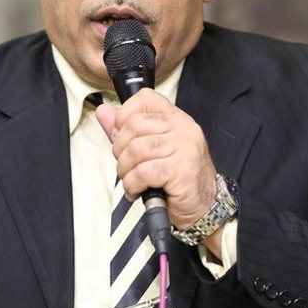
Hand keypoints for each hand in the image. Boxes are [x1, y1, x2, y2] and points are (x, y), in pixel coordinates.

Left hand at [95, 89, 217, 233]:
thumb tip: (104, 111)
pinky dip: (133, 185)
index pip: (146, 98)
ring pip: (135, 149)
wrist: (204, 208)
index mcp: (177, 119)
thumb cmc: (179, 180)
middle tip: (127, 167)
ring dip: (125, 170)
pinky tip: (138, 191)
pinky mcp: (180, 169)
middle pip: (134, 125)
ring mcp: (184, 147)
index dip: (125, 115)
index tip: (124, 137)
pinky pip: (142, 172)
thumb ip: (127, 130)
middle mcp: (183, 128)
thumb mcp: (154, 151)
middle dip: (120, 150)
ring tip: (132, 181)